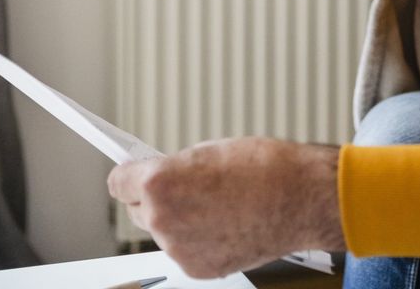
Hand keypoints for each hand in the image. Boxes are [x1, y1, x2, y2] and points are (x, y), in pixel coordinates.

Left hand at [107, 138, 344, 278]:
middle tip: (187, 189)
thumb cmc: (263, 167)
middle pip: (138, 210)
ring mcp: (179, 248)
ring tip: (217, 207)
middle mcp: (161, 218)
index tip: (133, 175)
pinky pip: (186, 250)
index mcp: (159, 182)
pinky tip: (225, 225)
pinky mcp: (198, 268)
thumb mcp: (208, 151)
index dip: (130, 176)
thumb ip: (176, 169)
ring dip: (180, 221)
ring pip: (164, 232)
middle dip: (156, 200)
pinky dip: (200, 241)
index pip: (118, 182)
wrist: (301, 197)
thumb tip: (164, 179)